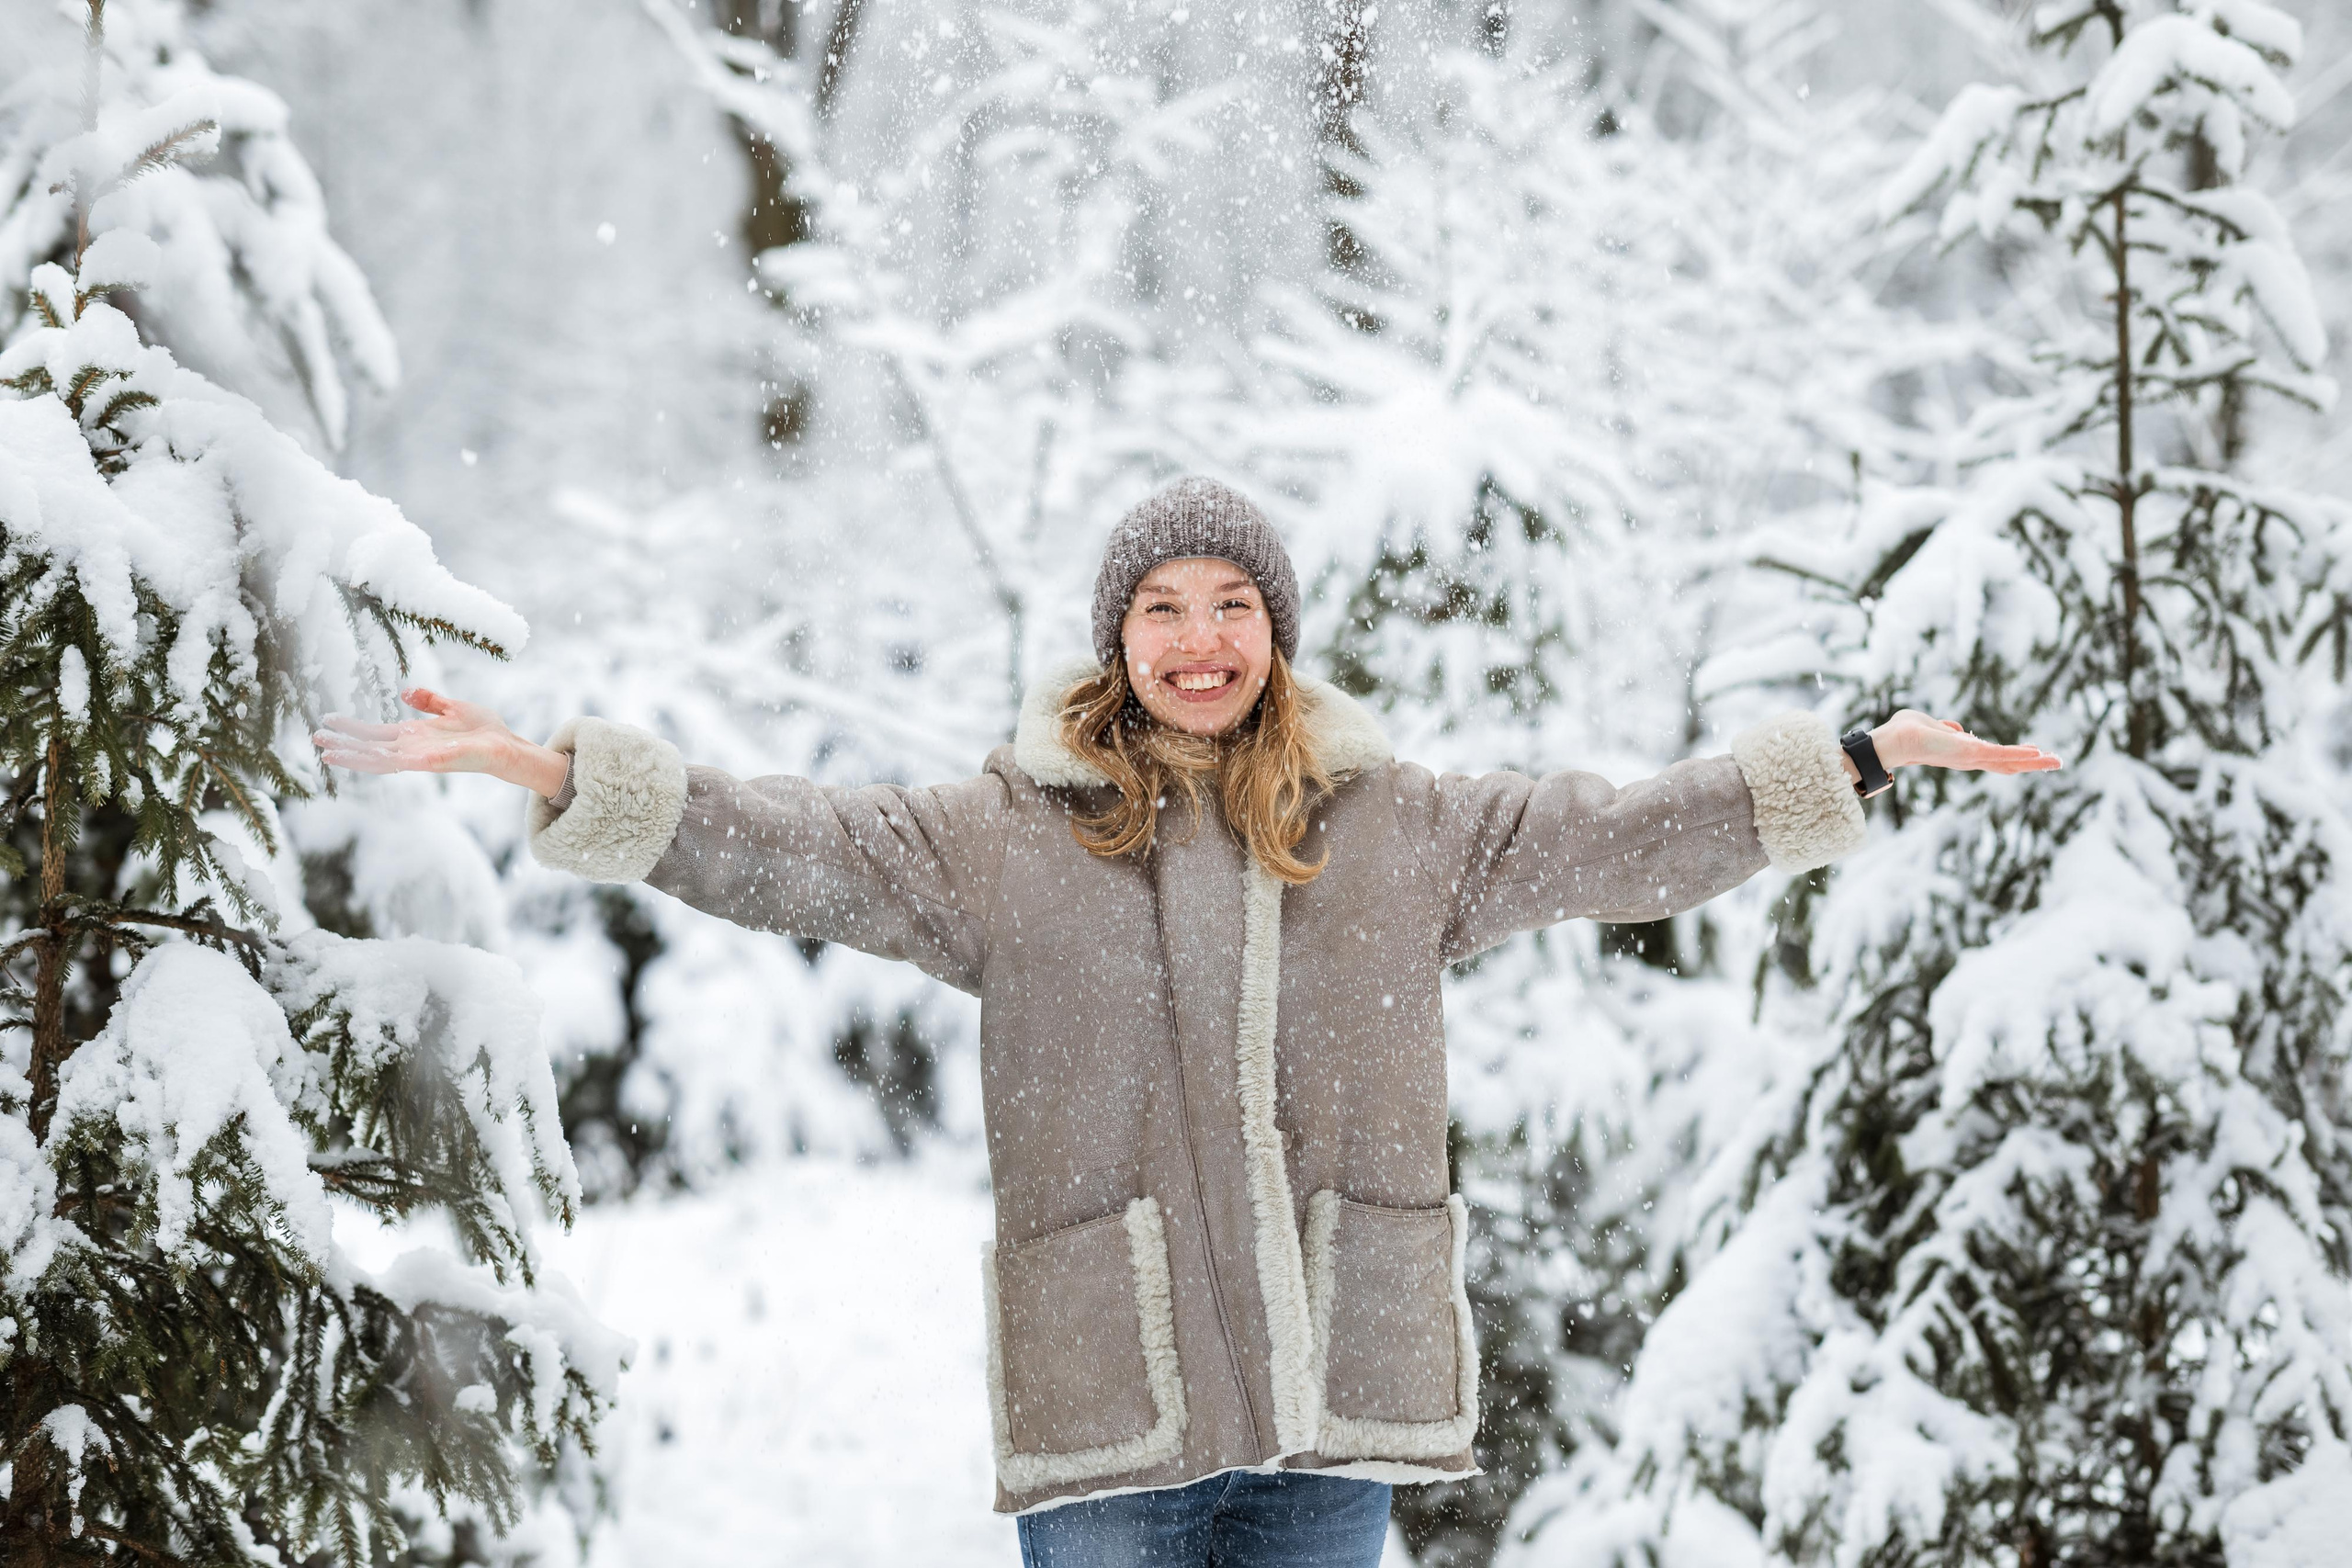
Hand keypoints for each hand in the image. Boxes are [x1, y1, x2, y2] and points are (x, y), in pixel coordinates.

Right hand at [313, 688, 569, 796]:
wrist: (508, 746)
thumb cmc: (484, 730)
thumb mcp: (452, 708)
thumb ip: (429, 701)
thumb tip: (405, 692)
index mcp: (414, 736)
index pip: (375, 734)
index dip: (351, 728)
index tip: (327, 720)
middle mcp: (413, 749)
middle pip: (371, 748)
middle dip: (344, 744)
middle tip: (315, 740)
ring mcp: (423, 757)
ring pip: (381, 759)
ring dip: (356, 757)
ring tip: (331, 754)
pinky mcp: (437, 761)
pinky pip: (409, 761)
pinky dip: (390, 759)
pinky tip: (372, 755)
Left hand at [1868, 709, 2061, 775]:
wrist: (1894, 740)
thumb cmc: (1905, 731)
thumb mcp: (1931, 726)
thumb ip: (1944, 728)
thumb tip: (1955, 729)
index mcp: (1962, 753)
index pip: (1994, 757)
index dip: (2014, 756)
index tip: (2033, 753)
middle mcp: (1969, 759)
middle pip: (2007, 763)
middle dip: (2031, 763)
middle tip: (2055, 762)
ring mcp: (1971, 758)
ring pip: (2009, 762)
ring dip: (2034, 761)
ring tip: (2056, 761)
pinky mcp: (1971, 753)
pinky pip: (2002, 754)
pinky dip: (2020, 755)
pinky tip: (2038, 754)